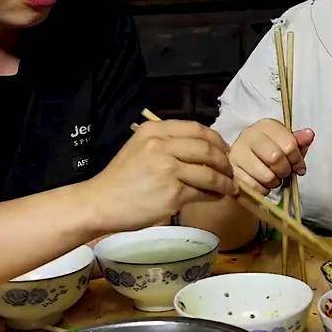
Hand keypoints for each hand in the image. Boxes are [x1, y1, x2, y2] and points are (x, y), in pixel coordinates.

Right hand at [82, 120, 235, 230]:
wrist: (100, 203)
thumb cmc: (120, 178)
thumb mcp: (139, 147)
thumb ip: (166, 142)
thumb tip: (203, 148)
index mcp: (155, 130)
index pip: (197, 129)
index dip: (217, 140)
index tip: (225, 150)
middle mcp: (162, 146)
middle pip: (207, 149)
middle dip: (225, 161)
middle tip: (231, 170)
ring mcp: (168, 170)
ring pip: (210, 172)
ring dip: (225, 180)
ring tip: (229, 186)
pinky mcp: (173, 194)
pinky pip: (203, 192)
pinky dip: (214, 195)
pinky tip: (217, 197)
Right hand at [229, 118, 314, 193]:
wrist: (244, 161)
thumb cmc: (269, 151)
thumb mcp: (286, 144)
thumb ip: (299, 141)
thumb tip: (309, 135)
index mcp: (266, 126)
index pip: (289, 145)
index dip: (297, 159)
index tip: (298, 166)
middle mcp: (249, 135)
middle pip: (276, 158)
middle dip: (285, 170)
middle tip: (285, 172)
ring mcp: (237, 153)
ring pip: (266, 176)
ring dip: (275, 182)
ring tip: (273, 177)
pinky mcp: (232, 171)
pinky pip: (255, 188)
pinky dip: (263, 190)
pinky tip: (262, 183)